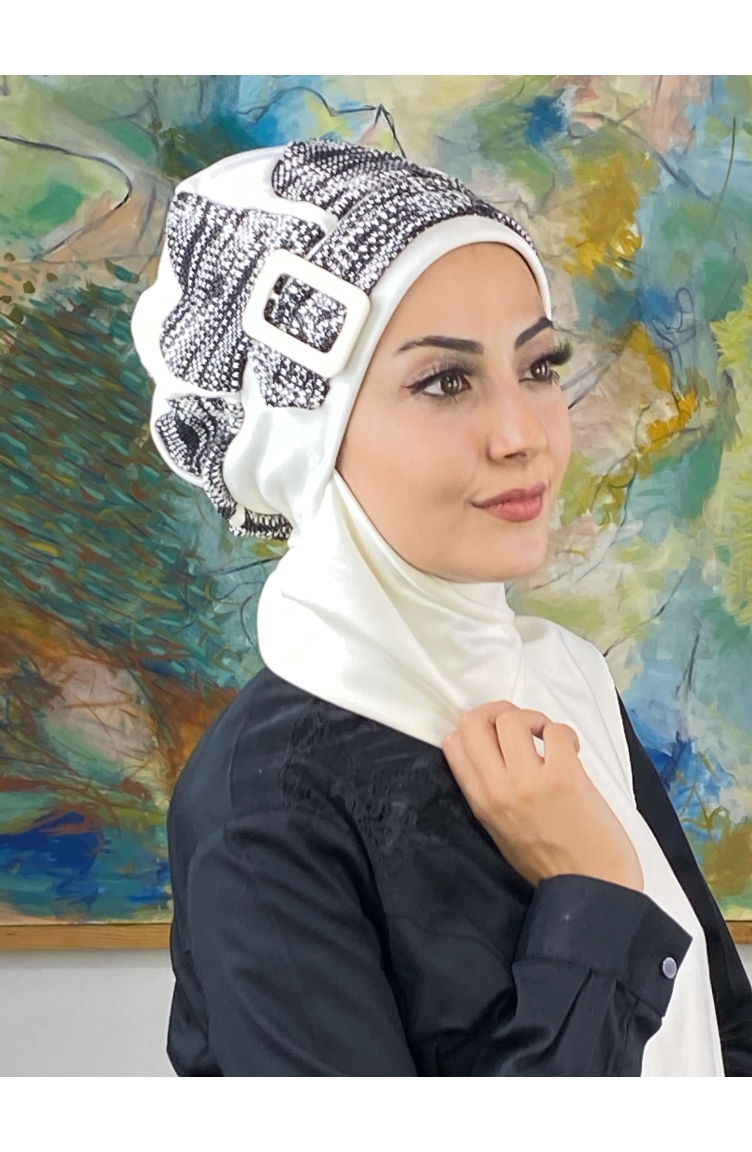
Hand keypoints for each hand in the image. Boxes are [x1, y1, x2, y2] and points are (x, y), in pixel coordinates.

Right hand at [441, 700, 643, 891]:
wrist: (593, 889)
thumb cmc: (550, 864)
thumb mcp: (501, 830)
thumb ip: (491, 793)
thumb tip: (495, 750)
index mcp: (481, 803)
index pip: (453, 744)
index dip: (474, 729)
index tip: (495, 736)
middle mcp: (498, 789)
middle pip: (473, 722)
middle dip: (496, 712)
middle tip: (519, 728)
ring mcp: (530, 782)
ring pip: (511, 718)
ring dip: (532, 719)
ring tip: (546, 739)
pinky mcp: (565, 777)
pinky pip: (555, 730)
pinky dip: (563, 733)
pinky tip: (571, 751)